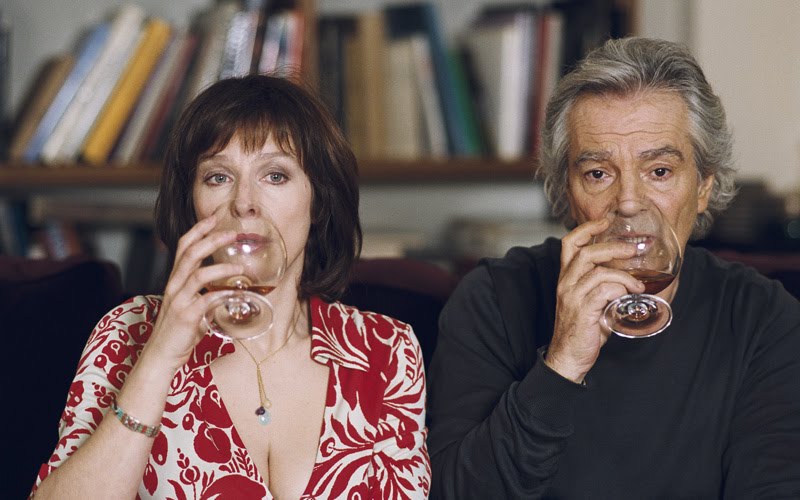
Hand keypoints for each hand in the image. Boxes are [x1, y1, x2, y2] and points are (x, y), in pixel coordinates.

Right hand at [140, 215, 243, 372]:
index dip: (198, 230)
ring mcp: (179, 300)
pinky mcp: (187, 316)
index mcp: (175, 280)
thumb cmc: (178, 332)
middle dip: (211, 239)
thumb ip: (205, 295)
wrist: (161, 355)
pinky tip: (238, 293)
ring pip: (198, 274)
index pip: (183, 246)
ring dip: (221, 267)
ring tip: (240, 266)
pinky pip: (208, 300)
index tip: (214, 217)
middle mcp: (174, 285)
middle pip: (190, 253)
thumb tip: (230, 290)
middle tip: (232, 232)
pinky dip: (225, 294)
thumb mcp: (190, 306)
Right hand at [546, 219, 644, 382]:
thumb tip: (630, 276)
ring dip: (623, 274)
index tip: (605, 221)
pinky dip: (621, 290)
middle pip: (585, 252)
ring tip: (639, 282)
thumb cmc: (583, 329)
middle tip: (632, 249)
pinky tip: (629, 296)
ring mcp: (572, 296)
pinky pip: (604, 291)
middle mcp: (566, 283)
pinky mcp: (582, 310)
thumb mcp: (591, 302)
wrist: (569, 357)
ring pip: (597, 271)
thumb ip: (603, 286)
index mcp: (566, 277)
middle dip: (612, 247)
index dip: (587, 229)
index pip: (570, 243)